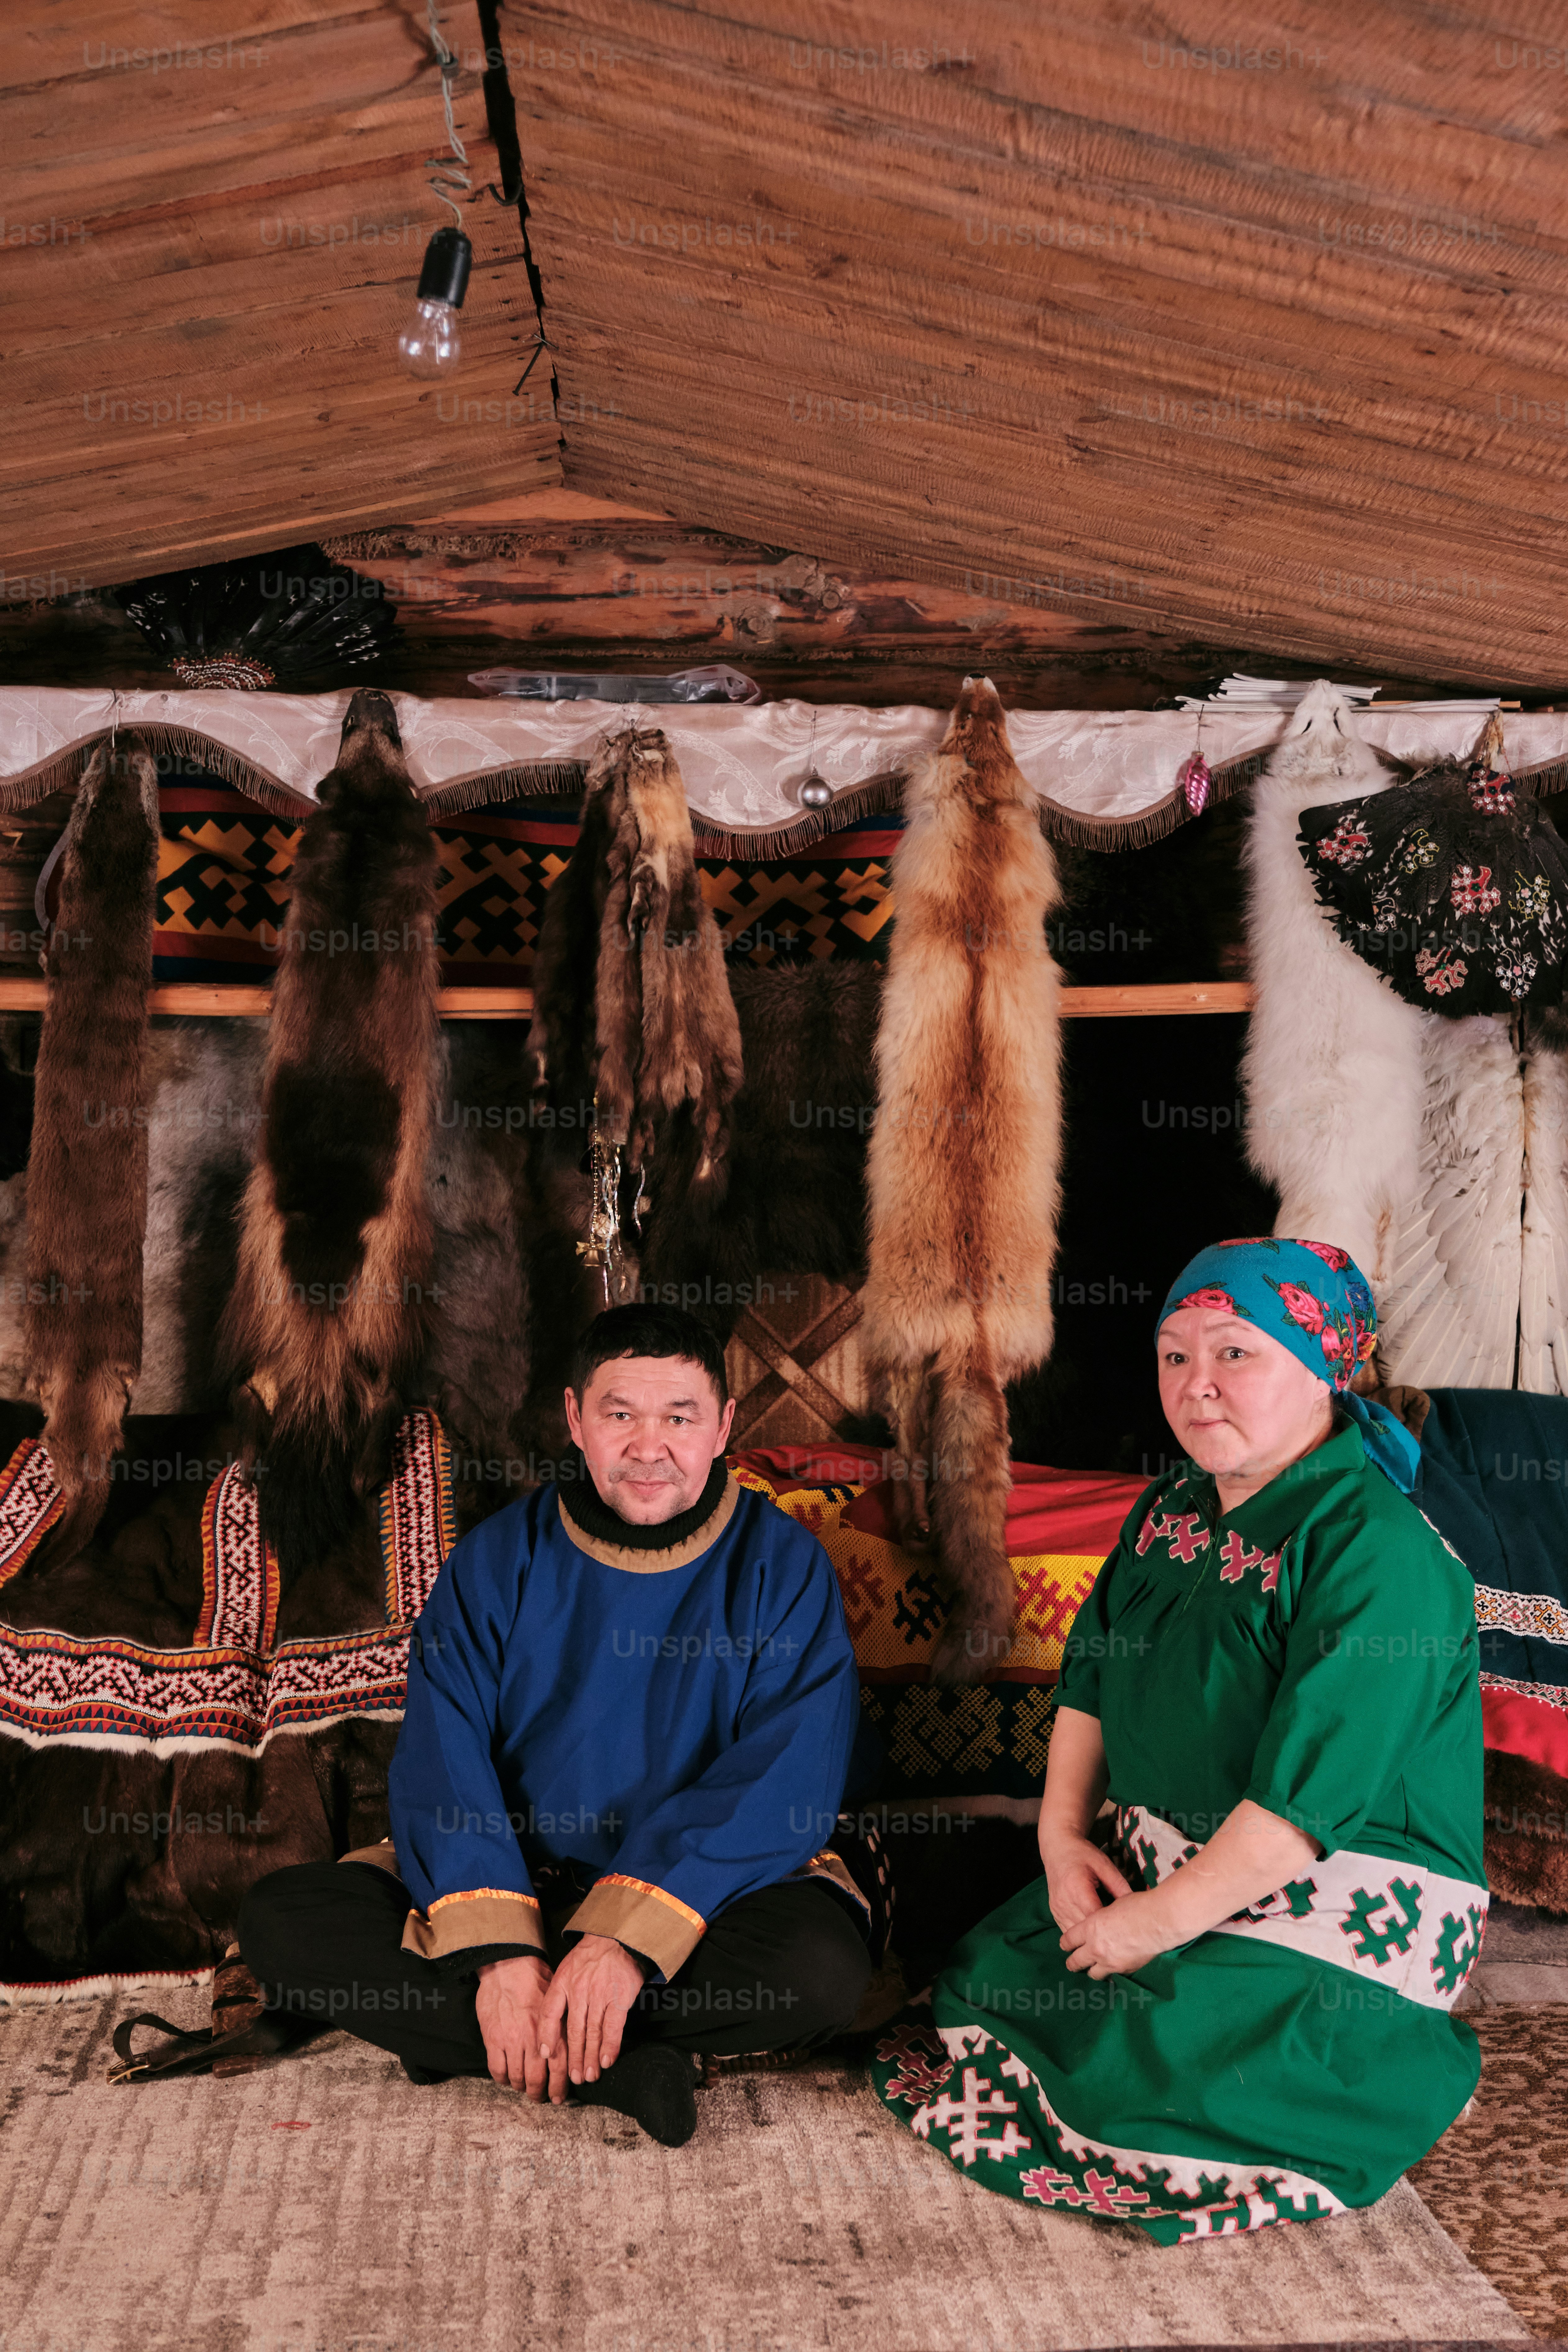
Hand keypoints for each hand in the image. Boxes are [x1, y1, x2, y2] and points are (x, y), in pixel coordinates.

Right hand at [476, 1951, 561, 2100]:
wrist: (508, 1966)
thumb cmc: (535, 1980)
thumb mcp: (557, 2001)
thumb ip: (562, 2025)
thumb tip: (572, 2047)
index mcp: (552, 2029)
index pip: (559, 2067)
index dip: (560, 2086)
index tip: (560, 2097)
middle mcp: (533, 2038)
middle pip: (537, 2078)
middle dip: (540, 2093)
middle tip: (541, 2098)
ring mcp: (512, 2040)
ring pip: (517, 2078)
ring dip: (522, 2088)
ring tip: (525, 2089)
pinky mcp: (493, 2039)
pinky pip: (498, 2070)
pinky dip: (503, 2079)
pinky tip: (507, 2079)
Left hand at [538, 1933, 645, 2084]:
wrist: (616, 1937)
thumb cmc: (589, 1957)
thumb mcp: (566, 1970)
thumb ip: (559, 1996)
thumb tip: (551, 2028)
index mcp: (562, 1982)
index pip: (549, 2014)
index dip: (547, 2037)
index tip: (546, 2056)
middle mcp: (579, 1990)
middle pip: (573, 2031)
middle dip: (573, 2058)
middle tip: (574, 2078)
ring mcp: (600, 1994)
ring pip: (592, 2033)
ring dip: (590, 2058)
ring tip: (588, 2076)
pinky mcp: (619, 1997)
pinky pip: (613, 2026)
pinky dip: (609, 2046)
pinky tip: (606, 2061)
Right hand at [1040, 1832, 1130, 1930]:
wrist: (1057, 1848)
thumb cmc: (1082, 1854)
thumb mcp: (1104, 1865)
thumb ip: (1119, 1885)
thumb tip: (1135, 1906)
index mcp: (1077, 1888)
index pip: (1095, 1916)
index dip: (1110, 1925)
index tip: (1125, 1927)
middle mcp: (1064, 1901)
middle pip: (1084, 1929)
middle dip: (1102, 1934)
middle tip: (1120, 1935)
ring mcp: (1057, 1909)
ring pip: (1075, 1935)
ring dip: (1090, 1937)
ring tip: (1108, 1937)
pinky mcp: (1054, 1913)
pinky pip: (1068, 1931)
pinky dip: (1080, 1935)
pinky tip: (1092, 1932)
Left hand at [1060, 1887, 1175, 1979]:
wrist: (1159, 1921)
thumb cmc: (1138, 1906)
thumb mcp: (1112, 1906)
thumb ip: (1101, 1919)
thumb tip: (1101, 1922)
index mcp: (1090, 1928)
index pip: (1068, 1941)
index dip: (1065, 1943)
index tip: (1065, 1945)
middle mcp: (1096, 1948)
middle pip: (1075, 1962)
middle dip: (1072, 1963)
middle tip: (1072, 1963)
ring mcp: (1110, 1962)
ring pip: (1093, 1974)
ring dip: (1091, 1970)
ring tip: (1092, 1968)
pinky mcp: (1125, 1970)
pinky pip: (1113, 1975)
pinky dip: (1111, 1971)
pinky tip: (1114, 1966)